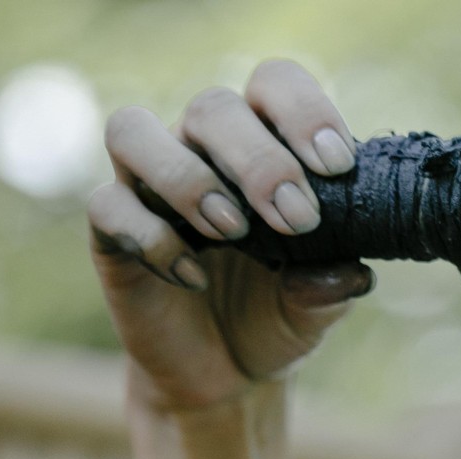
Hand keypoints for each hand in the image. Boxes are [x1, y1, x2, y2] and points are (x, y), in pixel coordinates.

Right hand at [89, 59, 372, 411]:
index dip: (304, 110)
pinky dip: (150, 237)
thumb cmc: (279, 311)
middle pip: (212, 107)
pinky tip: (194, 277)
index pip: (273, 85)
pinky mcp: (111, 233)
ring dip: (187, 178)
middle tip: (298, 218)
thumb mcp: (320, 304)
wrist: (227, 371)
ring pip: (133, 131)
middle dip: (260, 161)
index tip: (338, 165)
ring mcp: (149, 186)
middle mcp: (201, 149)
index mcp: (263, 143)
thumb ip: (335, 283)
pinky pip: (107, 207)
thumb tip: (352, 271)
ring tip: (233, 230)